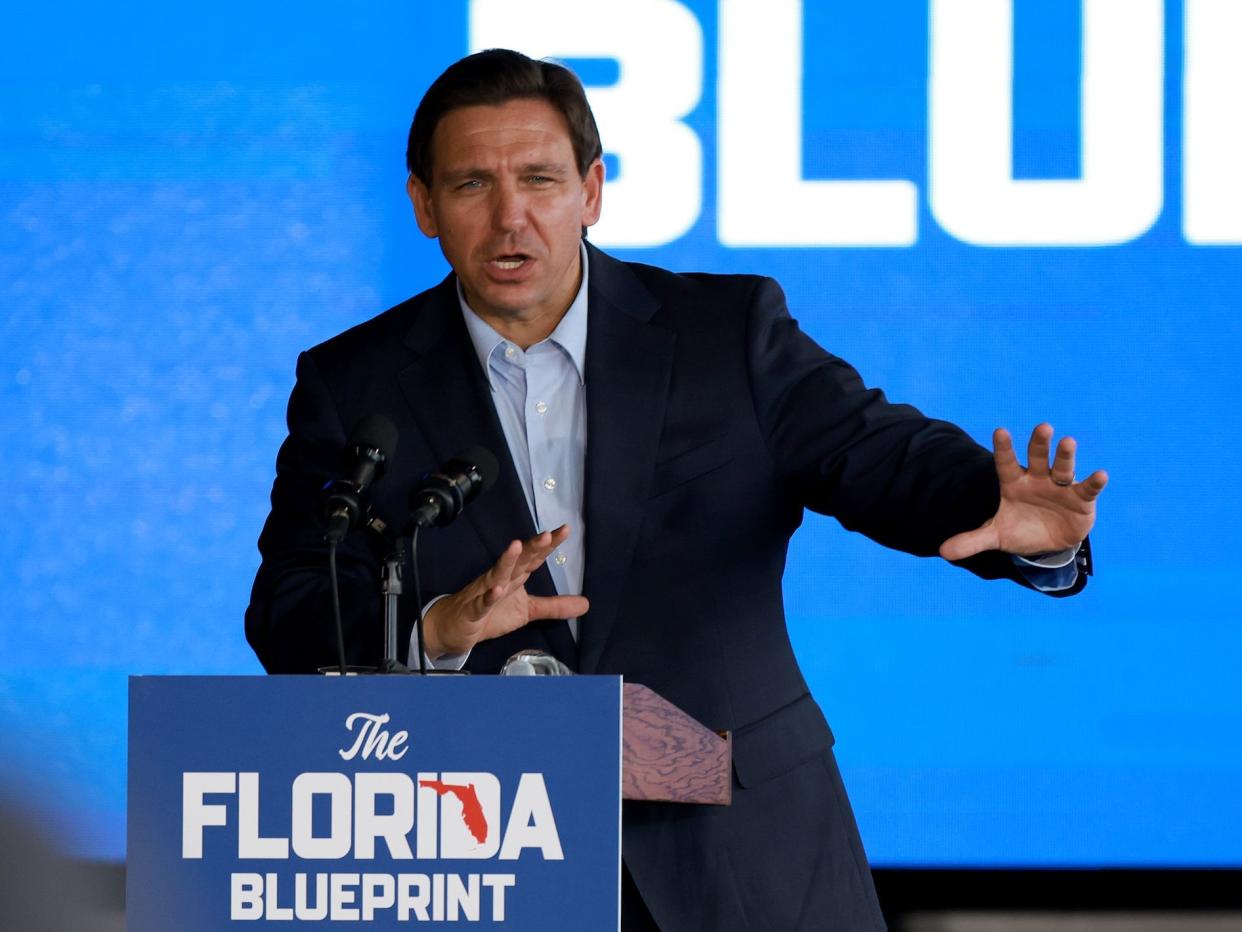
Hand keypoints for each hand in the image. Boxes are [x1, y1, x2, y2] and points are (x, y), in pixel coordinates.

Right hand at [421, 524, 588, 657]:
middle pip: (518, 559)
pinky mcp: (473, 611)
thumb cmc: (489, 613)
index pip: (534, 557)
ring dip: (507, 560)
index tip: (565, 529)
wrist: (452, 627)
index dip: (549, 545)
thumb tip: (585, 604)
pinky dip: (489, 596)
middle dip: (532, 546)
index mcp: (515, 577)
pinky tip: (497, 589)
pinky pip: (481, 602)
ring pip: (497, 574)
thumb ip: (554, 606)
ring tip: (516, 546)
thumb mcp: (528, 610)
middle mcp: (501, 579)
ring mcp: (485, 593)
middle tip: (547, 534)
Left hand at [939, 424, 1107, 560]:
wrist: (1047, 544)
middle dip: (1039, 443)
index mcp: (1014, 483)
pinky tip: (1100, 475)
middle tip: (1042, 427)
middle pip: (1038, 457)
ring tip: (1067, 442)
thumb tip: (943, 552)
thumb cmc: (1020, 530)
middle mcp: (1038, 479)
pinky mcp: (1081, 499)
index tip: (1000, 431)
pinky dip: (1093, 482)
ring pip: (1062, 467)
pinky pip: (1087, 488)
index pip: (1007, 463)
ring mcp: (1060, 487)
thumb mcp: (996, 536)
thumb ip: (972, 540)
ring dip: (1066, 456)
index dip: (1004, 449)